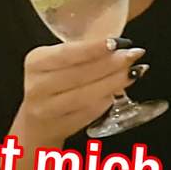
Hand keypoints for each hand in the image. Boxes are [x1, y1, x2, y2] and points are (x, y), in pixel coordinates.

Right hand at [15, 41, 144, 143]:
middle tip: (133, 54)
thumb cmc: (54, 83)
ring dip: (113, 82)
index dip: (93, 48)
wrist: (36, 123)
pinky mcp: (60, 127)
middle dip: (111, 64)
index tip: (117, 42)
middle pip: (79, 75)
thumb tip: (120, 44)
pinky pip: (89, 112)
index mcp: (36, 62)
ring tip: (133, 72)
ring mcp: (47, 109)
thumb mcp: (59, 62)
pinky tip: (120, 91)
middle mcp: (37, 86)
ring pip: (85, 95)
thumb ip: (84, 51)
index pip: (67, 53)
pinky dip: (107, 100)